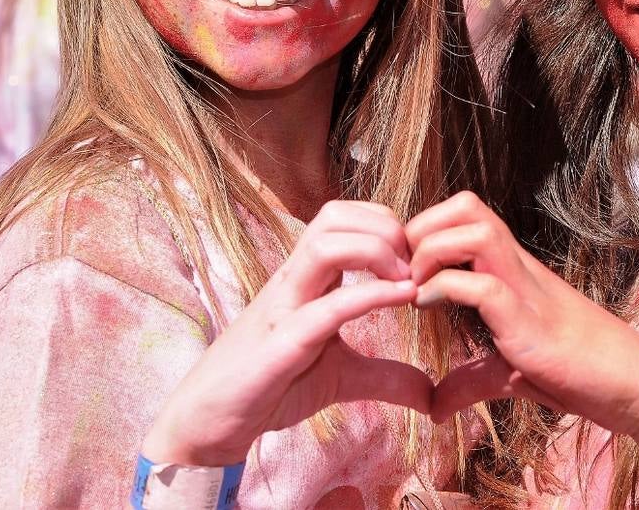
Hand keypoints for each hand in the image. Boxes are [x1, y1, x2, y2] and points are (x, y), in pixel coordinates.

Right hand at [143, 200, 432, 465]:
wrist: (209, 422)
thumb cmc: (271, 386)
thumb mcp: (341, 377)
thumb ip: (385, 376)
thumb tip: (429, 393)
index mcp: (307, 279)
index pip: (343, 217)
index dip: (386, 225)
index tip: (416, 260)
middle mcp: (293, 281)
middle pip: (334, 216)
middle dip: (385, 226)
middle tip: (416, 264)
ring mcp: (283, 308)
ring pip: (325, 245)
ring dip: (377, 251)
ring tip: (408, 281)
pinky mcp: (279, 345)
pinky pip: (325, 308)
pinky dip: (370, 296)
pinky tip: (402, 299)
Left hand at [406, 192, 638, 449]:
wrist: (636, 388)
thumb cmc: (581, 374)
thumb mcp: (509, 373)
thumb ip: (471, 380)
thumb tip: (434, 406)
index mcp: (513, 270)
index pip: (466, 213)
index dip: (425, 227)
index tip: (402, 267)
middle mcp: (518, 267)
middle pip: (466, 205)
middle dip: (421, 228)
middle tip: (401, 272)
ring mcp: (526, 289)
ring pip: (474, 228)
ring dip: (431, 250)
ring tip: (415, 287)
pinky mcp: (529, 321)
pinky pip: (482, 285)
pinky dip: (445, 289)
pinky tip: (431, 309)